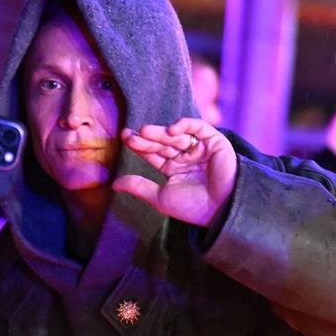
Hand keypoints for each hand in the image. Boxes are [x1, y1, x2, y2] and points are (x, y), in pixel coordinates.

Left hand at [113, 117, 236, 227]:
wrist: (221, 211)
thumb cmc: (193, 208)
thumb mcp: (160, 197)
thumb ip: (139, 187)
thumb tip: (113, 184)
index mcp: (174, 168)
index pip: (153, 153)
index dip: (140, 145)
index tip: (125, 138)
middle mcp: (186, 156)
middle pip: (163, 142)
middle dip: (147, 138)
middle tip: (130, 134)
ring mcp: (200, 148)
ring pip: (177, 135)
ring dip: (161, 133)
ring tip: (145, 132)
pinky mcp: (214, 142)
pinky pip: (199, 128)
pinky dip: (185, 125)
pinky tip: (171, 130)